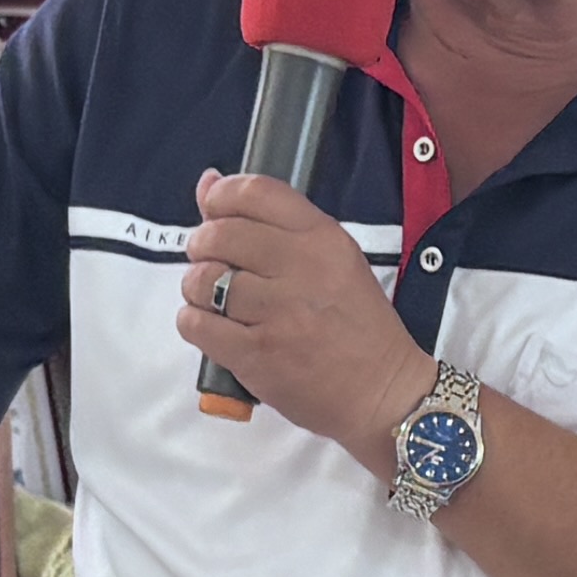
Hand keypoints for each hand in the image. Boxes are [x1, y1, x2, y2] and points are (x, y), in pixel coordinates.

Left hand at [177, 168, 426, 460]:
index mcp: (325, 240)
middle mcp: (302, 270)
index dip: (222, 196)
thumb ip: (275, 223)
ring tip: (214, 300)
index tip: (214, 208)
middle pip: (221, 234)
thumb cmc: (358, 329)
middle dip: (203, 245)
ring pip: (202, 280)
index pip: (256, 193)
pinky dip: (194, 322)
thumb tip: (209, 183)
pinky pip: (196, 324)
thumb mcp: (335, 262)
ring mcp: (278, 313)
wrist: (382, 393)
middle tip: (213, 263)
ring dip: (197, 288)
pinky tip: (214, 327)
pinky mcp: (257, 354)